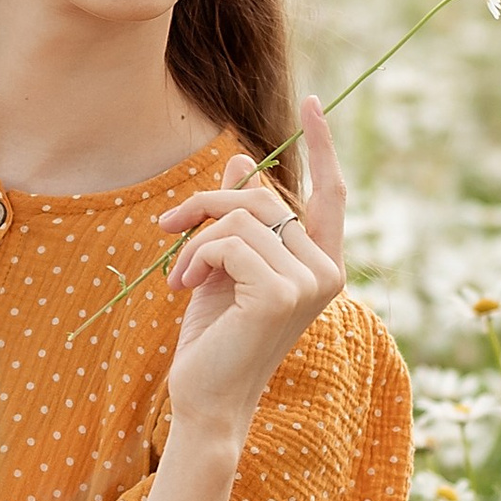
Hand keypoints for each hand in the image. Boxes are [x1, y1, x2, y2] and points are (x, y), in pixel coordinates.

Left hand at [155, 98, 347, 446]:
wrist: (206, 399)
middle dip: (207, 203)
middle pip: (265, 197)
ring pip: (241, 216)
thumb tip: (243, 158)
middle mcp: (326, 271)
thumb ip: (239, 217)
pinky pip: (227, 240)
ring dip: (195, 238)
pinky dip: (195, 255)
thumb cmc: (216, 336)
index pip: (332, 192)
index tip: (312, 102)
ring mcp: (309, 283)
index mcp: (322, 264)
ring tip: (178, 274)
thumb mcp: (225, 266)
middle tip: (168, 228)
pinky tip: (183, 287)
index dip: (323, 146)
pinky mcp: (280, 293)